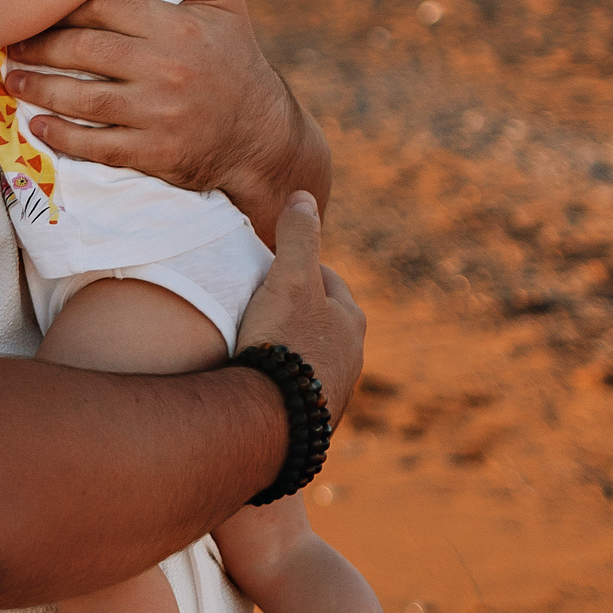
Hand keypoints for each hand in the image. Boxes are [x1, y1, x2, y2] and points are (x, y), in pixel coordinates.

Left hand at [0, 0, 325, 226]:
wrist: (260, 135)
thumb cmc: (236, 60)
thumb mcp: (228, 2)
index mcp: (178, 27)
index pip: (105, 6)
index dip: (65, 5)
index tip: (38, 6)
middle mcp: (165, 69)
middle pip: (84, 50)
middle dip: (41, 46)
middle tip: (12, 44)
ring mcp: (158, 114)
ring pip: (82, 98)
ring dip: (39, 89)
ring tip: (13, 80)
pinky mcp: (154, 152)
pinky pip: (97, 145)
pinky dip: (62, 136)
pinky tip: (38, 126)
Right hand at [236, 193, 363, 416]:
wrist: (273, 415)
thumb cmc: (284, 341)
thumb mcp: (289, 278)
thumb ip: (298, 237)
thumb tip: (305, 195)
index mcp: (352, 319)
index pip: (328, 280)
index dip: (301, 269)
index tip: (273, 269)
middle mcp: (352, 356)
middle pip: (323, 320)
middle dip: (299, 310)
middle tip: (263, 304)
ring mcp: (334, 389)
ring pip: (313, 355)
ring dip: (293, 347)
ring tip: (260, 342)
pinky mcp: (313, 417)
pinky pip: (298, 386)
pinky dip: (284, 377)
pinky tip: (261, 379)